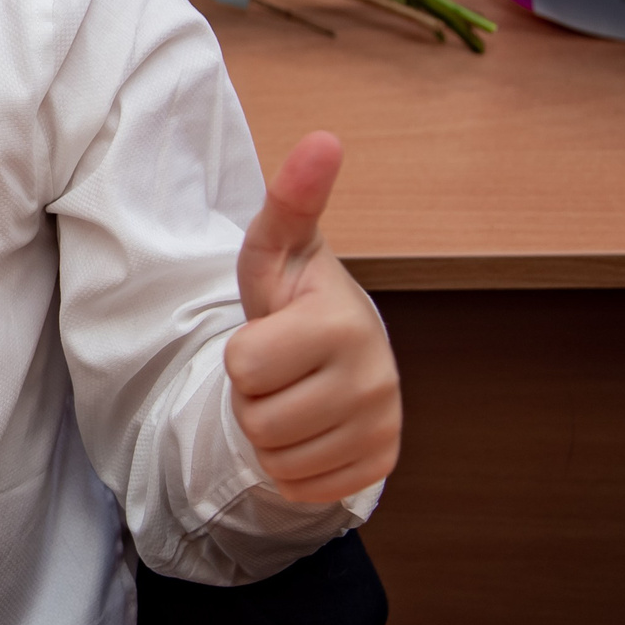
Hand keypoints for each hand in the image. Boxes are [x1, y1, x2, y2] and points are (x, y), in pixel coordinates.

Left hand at [225, 132, 401, 503]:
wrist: (340, 351)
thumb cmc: (296, 297)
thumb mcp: (278, 248)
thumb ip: (291, 199)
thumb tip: (323, 137)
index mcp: (342, 322)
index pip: (243, 366)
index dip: (242, 352)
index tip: (270, 331)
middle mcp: (374, 378)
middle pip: (257, 418)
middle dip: (253, 395)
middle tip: (279, 367)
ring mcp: (383, 426)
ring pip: (276, 457)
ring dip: (270, 432)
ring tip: (293, 392)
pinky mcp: (381, 465)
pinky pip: (301, 487)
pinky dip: (293, 465)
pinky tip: (310, 426)